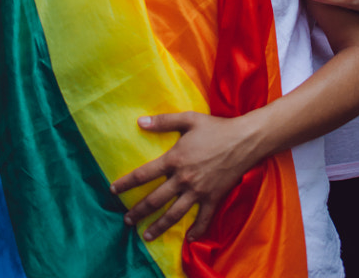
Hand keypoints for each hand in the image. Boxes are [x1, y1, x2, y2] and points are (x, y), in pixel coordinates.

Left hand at [110, 112, 257, 242]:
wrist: (244, 140)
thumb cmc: (216, 128)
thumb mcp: (189, 119)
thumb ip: (163, 121)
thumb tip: (140, 122)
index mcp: (174, 159)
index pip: (144, 174)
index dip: (126, 183)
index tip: (113, 190)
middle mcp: (183, 179)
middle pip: (155, 200)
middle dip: (138, 211)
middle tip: (126, 220)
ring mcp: (198, 191)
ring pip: (173, 214)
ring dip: (158, 227)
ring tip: (145, 236)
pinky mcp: (213, 198)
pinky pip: (203, 219)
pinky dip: (196, 231)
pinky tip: (189, 239)